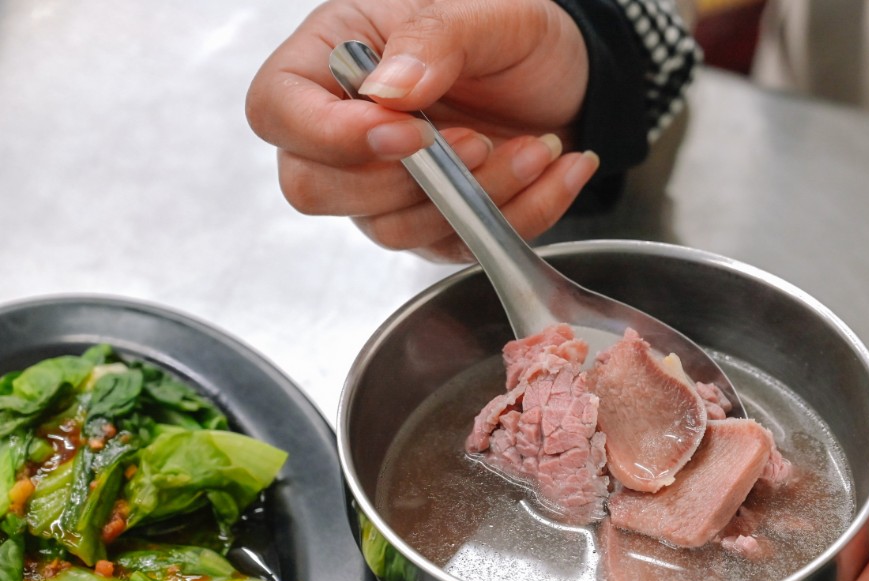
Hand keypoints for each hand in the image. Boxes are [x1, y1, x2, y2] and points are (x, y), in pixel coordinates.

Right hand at [245, 0, 599, 259]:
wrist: (568, 73)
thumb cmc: (510, 35)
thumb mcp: (483, 12)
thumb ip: (432, 40)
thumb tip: (388, 92)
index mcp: (330, 58)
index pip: (277, 112)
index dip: (329, 136)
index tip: (407, 132)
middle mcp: (344, 130)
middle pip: (314, 189)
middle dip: (403, 181)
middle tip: (476, 142)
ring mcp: (383, 187)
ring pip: (393, 229)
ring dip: (475, 198)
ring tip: (535, 147)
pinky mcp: (433, 225)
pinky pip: (458, 246)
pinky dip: (519, 216)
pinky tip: (556, 169)